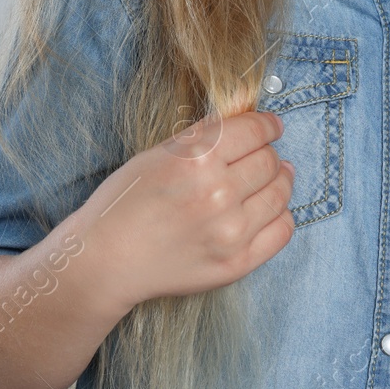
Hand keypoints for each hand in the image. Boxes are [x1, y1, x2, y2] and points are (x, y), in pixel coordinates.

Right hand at [75, 94, 296, 312]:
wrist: (108, 259)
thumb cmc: (125, 202)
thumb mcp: (157, 154)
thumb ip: (203, 139)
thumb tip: (244, 126)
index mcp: (196, 158)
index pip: (255, 131)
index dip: (268, 125)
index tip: (272, 126)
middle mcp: (218, 193)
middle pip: (270, 162)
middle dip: (270, 154)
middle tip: (264, 155)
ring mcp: (231, 232)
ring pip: (280, 195)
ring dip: (280, 182)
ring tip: (274, 179)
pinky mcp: (237, 263)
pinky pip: (282, 231)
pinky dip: (281, 215)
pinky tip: (270, 210)